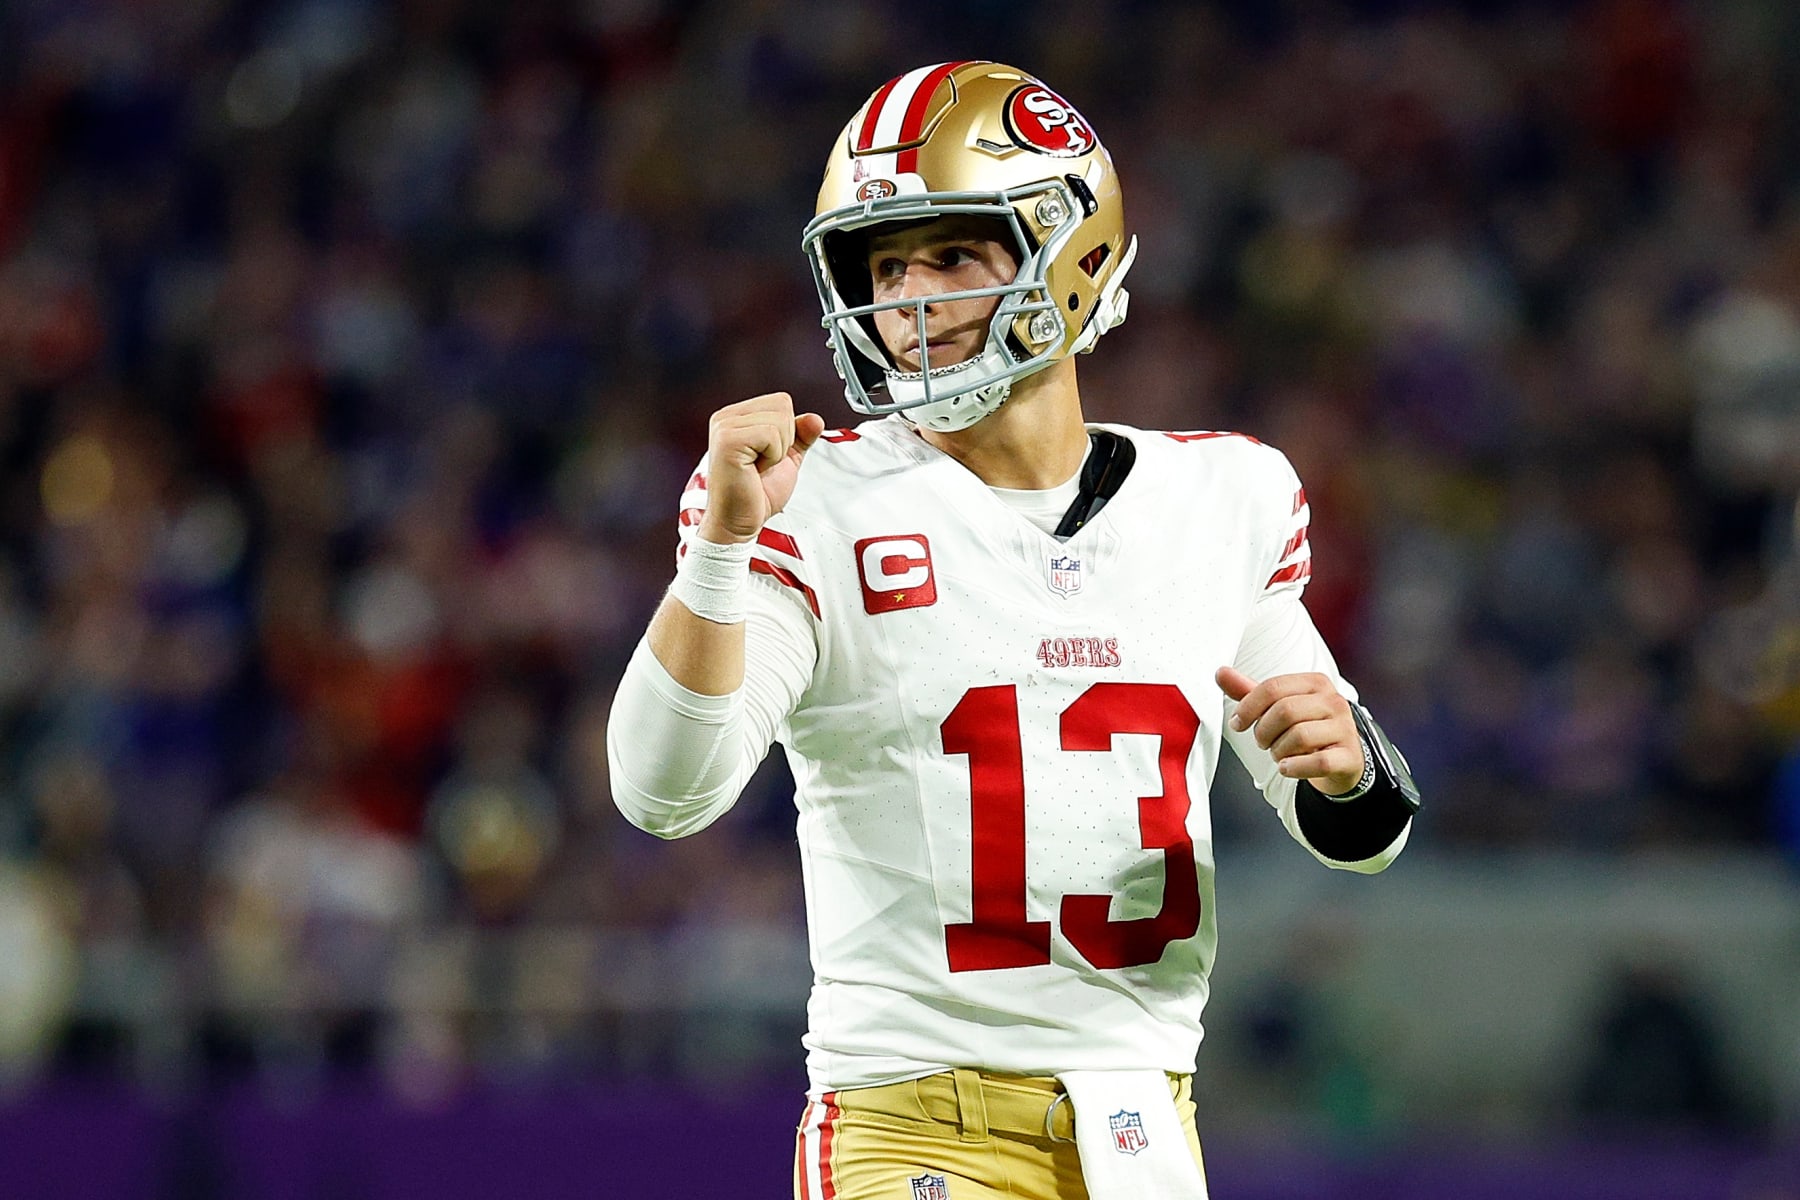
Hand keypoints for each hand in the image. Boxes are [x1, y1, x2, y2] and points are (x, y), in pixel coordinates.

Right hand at [697, 393, 826, 543]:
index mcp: (736, 417)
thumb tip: (814, 419)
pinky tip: (754, 469)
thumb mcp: (786, 460)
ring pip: (779, 419)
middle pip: (782, 405)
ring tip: (757, 467)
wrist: (738, 522)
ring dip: (777, 450)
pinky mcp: (728, 441)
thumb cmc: (755, 494)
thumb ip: (800, 437)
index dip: (787, 432)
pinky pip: (771, 434)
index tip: (767, 456)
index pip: (781, 401)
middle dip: (784, 439)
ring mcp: (725, 427)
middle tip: (762, 463)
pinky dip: (772, 456)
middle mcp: (726, 418)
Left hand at [1215, 667, 1366, 795]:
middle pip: (1284, 711)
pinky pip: (1319, 761)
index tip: (1236, 723)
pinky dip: (1296, 768)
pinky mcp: (1349, 756)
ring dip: (1279, 751)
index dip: (1247, 707)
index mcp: (1315, 683)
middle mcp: (1333, 701)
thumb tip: (1221, 673)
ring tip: (1280, 754)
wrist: (1339, 759)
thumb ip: (1249, 691)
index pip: (1272, 687)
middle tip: (1263, 742)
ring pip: (1299, 736)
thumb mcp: (1278, 707)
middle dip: (1263, 732)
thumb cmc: (1305, 727)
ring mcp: (1344, 728)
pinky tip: (1288, 768)